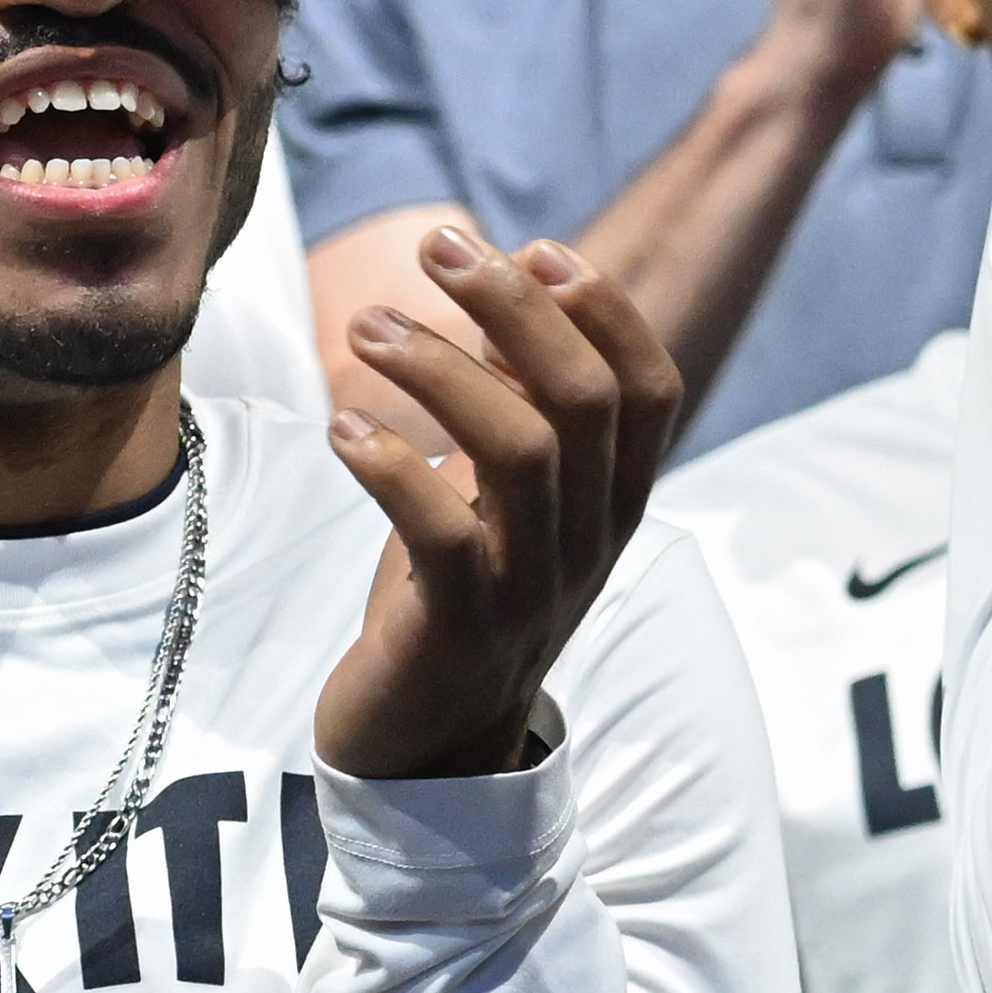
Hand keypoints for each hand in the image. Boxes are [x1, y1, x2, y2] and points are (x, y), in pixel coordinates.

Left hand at [320, 220, 683, 779]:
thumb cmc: (457, 596)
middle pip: (583, 399)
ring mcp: (531, 588)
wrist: (430, 745)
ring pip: (519, 452)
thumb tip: (503, 287)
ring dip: (438, 368)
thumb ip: (513, 403)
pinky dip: (389, 465)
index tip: (534, 247)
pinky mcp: (461, 628)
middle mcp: (589, 541)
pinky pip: (441, 532)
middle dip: (513, 306)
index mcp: (613, 502)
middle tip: (436, 247)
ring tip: (368, 325)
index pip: (650, 389)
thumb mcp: (499, 496)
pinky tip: (341, 427)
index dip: (604, 309)